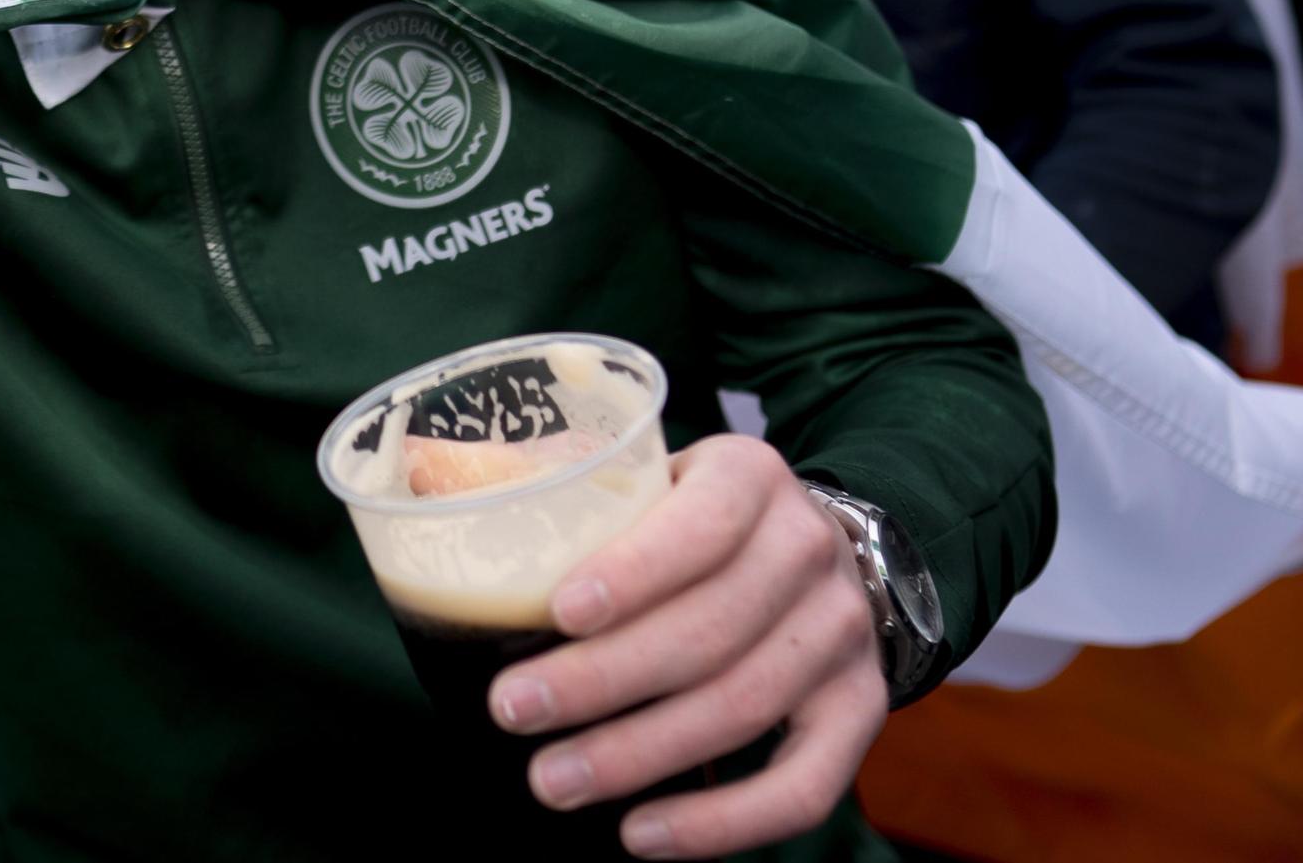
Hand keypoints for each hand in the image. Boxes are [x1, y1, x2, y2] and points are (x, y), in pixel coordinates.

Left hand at [485, 435, 887, 857]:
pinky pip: (802, 785)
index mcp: (750, 476)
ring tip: (552, 781)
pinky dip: (721, 824)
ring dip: (639, 757)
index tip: (558, 613)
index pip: (702, 524)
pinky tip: (642, 835)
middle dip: (603, 681)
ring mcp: (843, 634)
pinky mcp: (858, 710)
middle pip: (708, 630)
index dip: (634, 572)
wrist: (823, 551)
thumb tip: (444, 491)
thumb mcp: (655, 478)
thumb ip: (582, 494)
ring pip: (742, 708)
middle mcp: (808, 550)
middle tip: (513, 711)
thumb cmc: (698, 521)